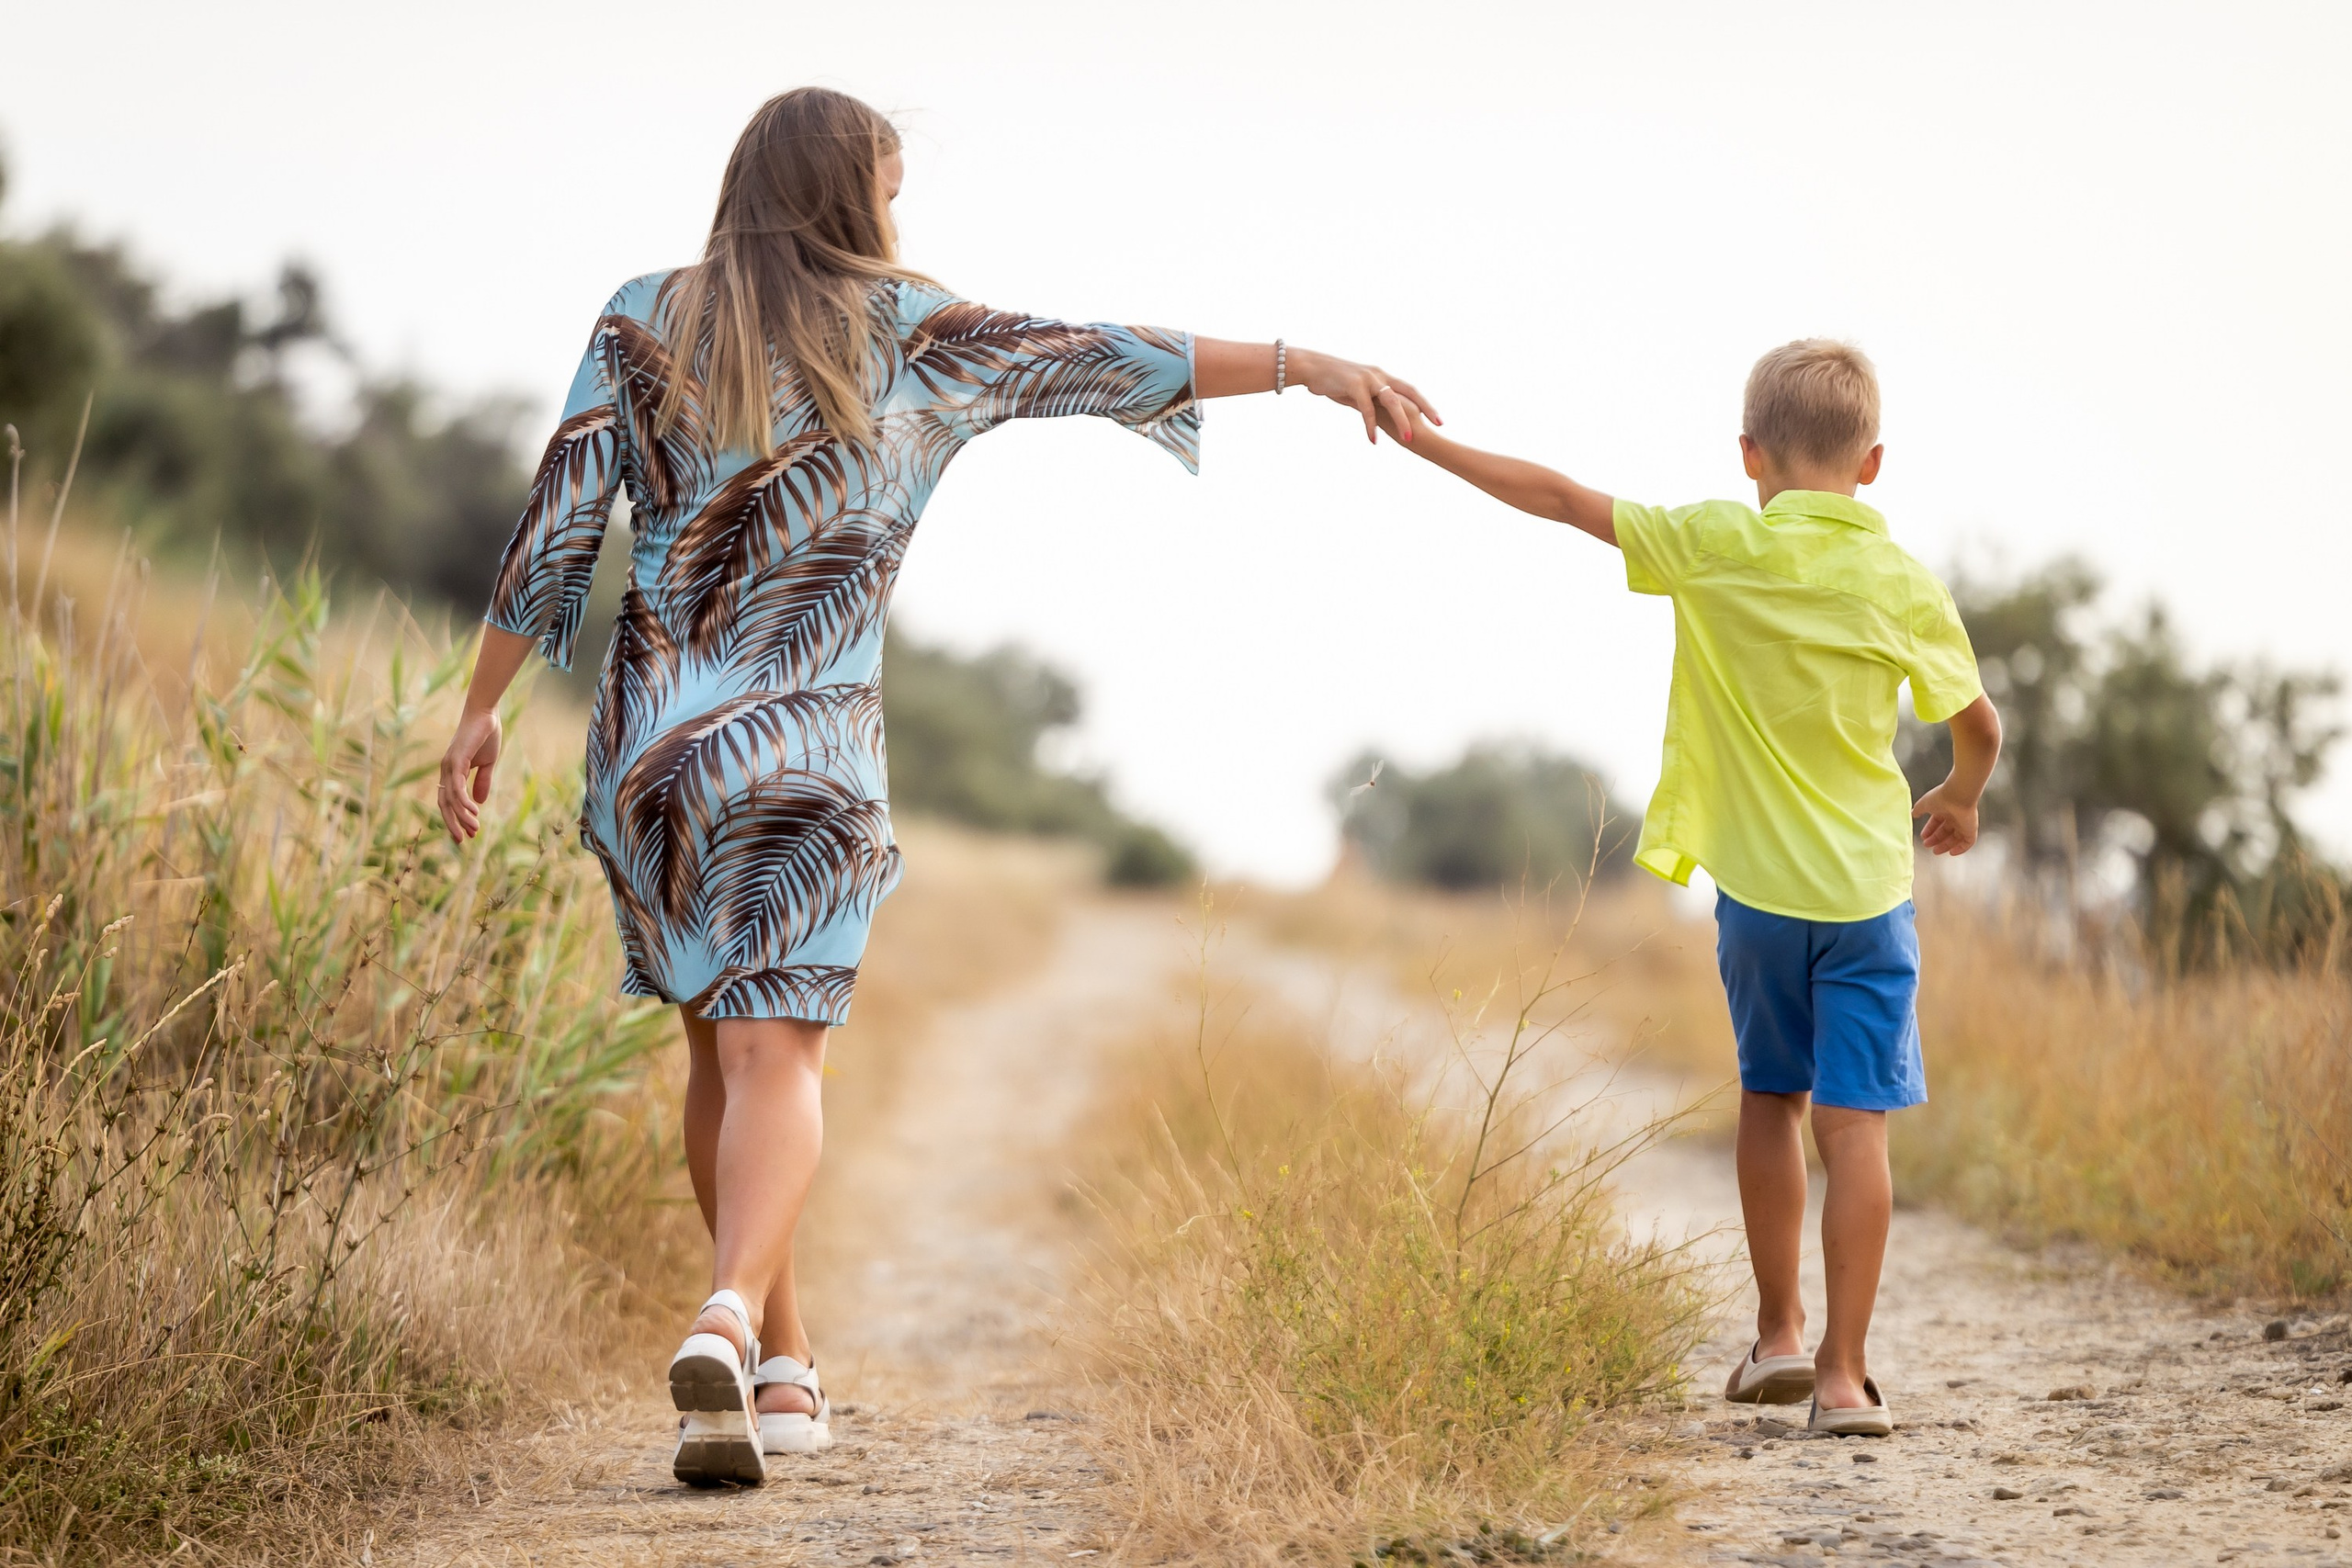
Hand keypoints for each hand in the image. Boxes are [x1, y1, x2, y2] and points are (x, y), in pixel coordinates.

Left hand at [439, 708, 502, 842]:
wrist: (486, 713)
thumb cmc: (486, 734)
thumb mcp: (487, 763)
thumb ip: (483, 782)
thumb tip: (480, 802)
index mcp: (452, 771)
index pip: (450, 799)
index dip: (457, 816)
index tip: (468, 833)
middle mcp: (446, 770)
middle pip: (445, 803)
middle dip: (453, 823)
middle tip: (462, 840)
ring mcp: (449, 765)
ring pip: (451, 799)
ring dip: (462, 816)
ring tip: (474, 829)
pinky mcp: (456, 760)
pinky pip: (458, 787)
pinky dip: (464, 801)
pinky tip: (474, 811)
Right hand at [1291, 348, 1440, 444]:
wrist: (1312, 367)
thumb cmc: (1334, 381)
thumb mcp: (1357, 389)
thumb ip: (1370, 399)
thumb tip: (1377, 413)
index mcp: (1383, 377)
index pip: (1410, 390)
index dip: (1425, 404)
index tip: (1438, 419)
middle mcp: (1380, 375)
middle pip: (1409, 392)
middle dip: (1425, 408)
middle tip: (1438, 425)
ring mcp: (1368, 379)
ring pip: (1391, 401)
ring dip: (1401, 420)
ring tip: (1408, 439)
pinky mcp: (1354, 386)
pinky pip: (1366, 409)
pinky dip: (1370, 425)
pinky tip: (1373, 440)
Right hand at [1912, 782, 1979, 856]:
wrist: (1958, 795)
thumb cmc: (1942, 797)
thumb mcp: (1924, 804)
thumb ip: (1918, 810)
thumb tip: (1913, 814)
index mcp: (1944, 809)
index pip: (1937, 822)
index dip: (1929, 830)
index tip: (1923, 837)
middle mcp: (1955, 816)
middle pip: (1946, 831)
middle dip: (1936, 839)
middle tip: (1927, 845)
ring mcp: (1964, 823)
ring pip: (1956, 838)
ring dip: (1946, 845)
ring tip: (1936, 851)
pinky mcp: (1971, 829)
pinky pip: (1968, 842)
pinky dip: (1961, 849)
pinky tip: (1952, 852)